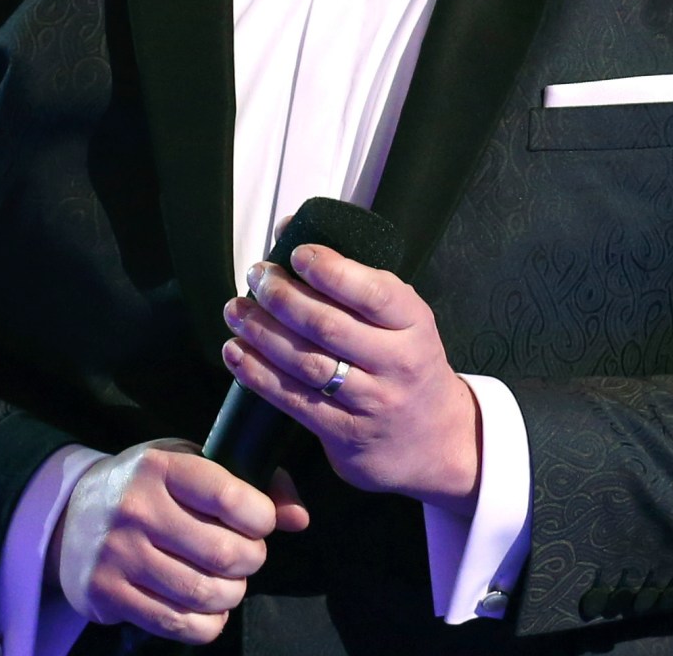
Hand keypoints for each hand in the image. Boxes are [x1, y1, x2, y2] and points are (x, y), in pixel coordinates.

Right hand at [52, 438, 308, 644]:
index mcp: (160, 468)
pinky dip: (209, 623)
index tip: (260, 521)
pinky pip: (179, 625)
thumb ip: (254, 485)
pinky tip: (208, 607)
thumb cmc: (151, 488)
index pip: (229, 497)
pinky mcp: (106, 595)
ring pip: (205, 594)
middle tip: (247, 555)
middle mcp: (135, 509)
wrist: (69, 516)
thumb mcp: (193, 466)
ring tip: (229, 581)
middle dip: (252, 560)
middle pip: (224, 554)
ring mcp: (117, 555)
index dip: (262, 517)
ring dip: (233, 593)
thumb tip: (299, 518)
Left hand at [222, 245, 482, 511]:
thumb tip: (290, 232)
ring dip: (262, 332)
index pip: (374, 293)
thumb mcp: (404, 320)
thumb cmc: (408, 364)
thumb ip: (356, 281)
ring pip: (306, 362)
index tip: (298, 253)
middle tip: (258, 277)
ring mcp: (371, 401)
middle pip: (329, 326)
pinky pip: (293, 400)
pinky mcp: (344, 433)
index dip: (331, 271)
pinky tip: (237, 352)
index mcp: (414, 324)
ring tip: (236, 309)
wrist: (435, 440)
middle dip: (283, 297)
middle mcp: (397, 363)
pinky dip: (257, 373)